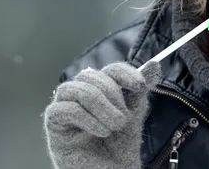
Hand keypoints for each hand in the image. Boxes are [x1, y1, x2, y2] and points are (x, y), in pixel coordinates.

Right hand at [43, 61, 160, 168]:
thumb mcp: (135, 112)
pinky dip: (87, 119)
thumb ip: (141, 89)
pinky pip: (63, 109)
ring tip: (115, 127)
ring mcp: (64, 106)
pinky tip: (101, 132)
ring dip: (101, 107)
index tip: (140, 86)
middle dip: (112, 95)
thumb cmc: (120, 144)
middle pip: (92, 76)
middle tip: (123, 120)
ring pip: (76, 90)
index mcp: (101, 87)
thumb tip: (154, 64)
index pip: (111, 69)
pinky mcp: (53, 124)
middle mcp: (80, 92)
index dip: (125, 73)